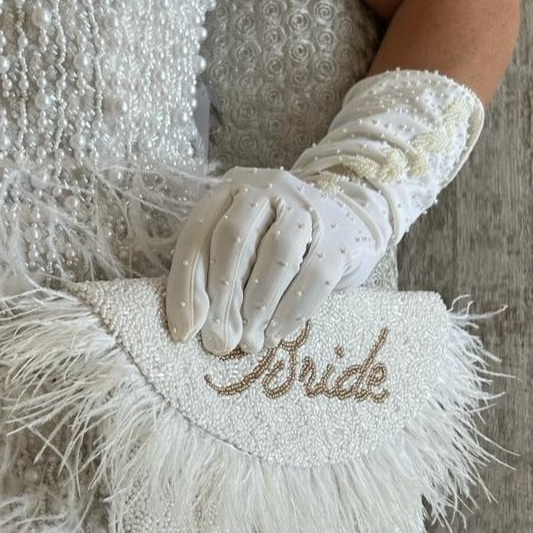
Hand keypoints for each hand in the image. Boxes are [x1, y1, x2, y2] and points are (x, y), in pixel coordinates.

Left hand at [165, 166, 386, 355]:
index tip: (184, 331)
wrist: (348, 217)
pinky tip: (275, 334)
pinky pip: (314, 274)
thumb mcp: (242, 243)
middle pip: (235, 239)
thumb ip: (214, 271)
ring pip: (277, 252)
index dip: (187, 284)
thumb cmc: (278, 240)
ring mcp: (307, 208)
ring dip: (257, 305)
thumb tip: (192, 327)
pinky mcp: (339, 236)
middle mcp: (266, 189)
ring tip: (248, 343)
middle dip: (223, 297)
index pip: (198, 234)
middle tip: (219, 343)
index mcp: (230, 190)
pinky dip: (291, 310)